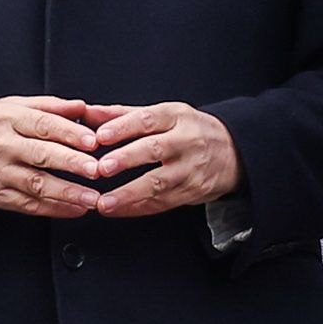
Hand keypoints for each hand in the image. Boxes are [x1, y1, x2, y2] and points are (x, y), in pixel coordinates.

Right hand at [0, 95, 112, 216]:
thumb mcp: (10, 106)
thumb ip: (49, 107)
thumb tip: (83, 107)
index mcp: (8, 118)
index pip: (43, 124)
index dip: (70, 133)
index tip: (94, 141)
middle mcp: (2, 145)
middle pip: (41, 155)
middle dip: (72, 163)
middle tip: (98, 170)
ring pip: (36, 184)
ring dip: (67, 193)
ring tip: (93, 198)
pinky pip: (27, 205)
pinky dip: (53, 209)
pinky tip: (75, 210)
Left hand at [82, 100, 243, 218]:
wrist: (234, 152)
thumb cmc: (190, 130)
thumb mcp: (164, 114)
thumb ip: (124, 115)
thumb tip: (88, 112)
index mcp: (176, 117)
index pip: (148, 119)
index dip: (123, 127)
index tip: (100, 136)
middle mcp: (186, 142)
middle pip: (155, 150)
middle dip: (127, 159)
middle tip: (101, 168)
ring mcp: (191, 169)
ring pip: (159, 183)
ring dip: (129, 194)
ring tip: (104, 203)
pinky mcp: (192, 192)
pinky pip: (162, 203)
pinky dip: (137, 209)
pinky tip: (116, 211)